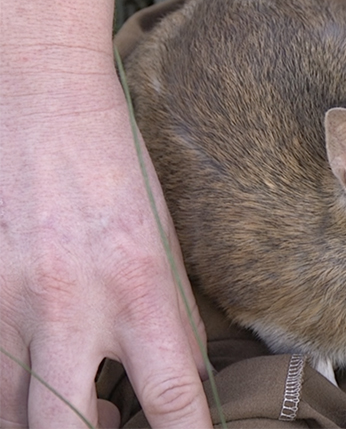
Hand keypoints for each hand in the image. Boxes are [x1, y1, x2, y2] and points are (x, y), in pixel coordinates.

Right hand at [1, 0, 212, 425]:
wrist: (41, 98)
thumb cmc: (114, 166)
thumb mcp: (163, 238)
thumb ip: (168, 312)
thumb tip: (178, 375)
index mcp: (140, 285)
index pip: (173, 396)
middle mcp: (71, 302)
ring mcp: (7, 298)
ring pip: (8, 412)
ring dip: (41, 421)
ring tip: (75, 406)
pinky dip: (3, 386)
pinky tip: (29, 366)